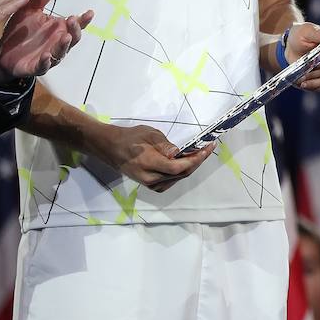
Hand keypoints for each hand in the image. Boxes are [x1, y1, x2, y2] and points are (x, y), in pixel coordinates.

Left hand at [0, 0, 93, 84]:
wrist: (2, 51)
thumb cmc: (21, 29)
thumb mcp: (30, 9)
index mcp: (59, 28)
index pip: (76, 24)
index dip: (84, 20)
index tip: (89, 12)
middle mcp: (58, 42)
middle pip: (73, 38)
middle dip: (75, 30)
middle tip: (72, 20)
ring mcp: (49, 55)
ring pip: (61, 52)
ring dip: (63, 45)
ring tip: (64, 37)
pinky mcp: (36, 66)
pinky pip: (44, 66)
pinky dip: (46, 61)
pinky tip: (46, 56)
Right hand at [91, 123, 215, 192]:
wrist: (112, 148)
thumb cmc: (131, 138)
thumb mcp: (149, 135)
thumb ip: (164, 145)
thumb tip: (178, 153)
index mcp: (150, 164)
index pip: (178, 167)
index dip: (195, 159)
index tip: (207, 148)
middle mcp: (150, 178)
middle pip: (181, 174)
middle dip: (197, 162)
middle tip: (208, 149)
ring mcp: (149, 183)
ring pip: (177, 179)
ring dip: (190, 167)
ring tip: (200, 154)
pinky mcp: (149, 185)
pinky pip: (170, 182)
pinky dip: (180, 173)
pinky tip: (185, 164)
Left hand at [285, 22, 319, 92]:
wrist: (291, 48)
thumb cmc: (300, 36)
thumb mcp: (306, 31)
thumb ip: (319, 33)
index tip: (317, 63)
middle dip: (319, 72)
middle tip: (304, 73)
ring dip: (315, 81)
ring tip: (300, 80)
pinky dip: (314, 86)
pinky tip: (303, 84)